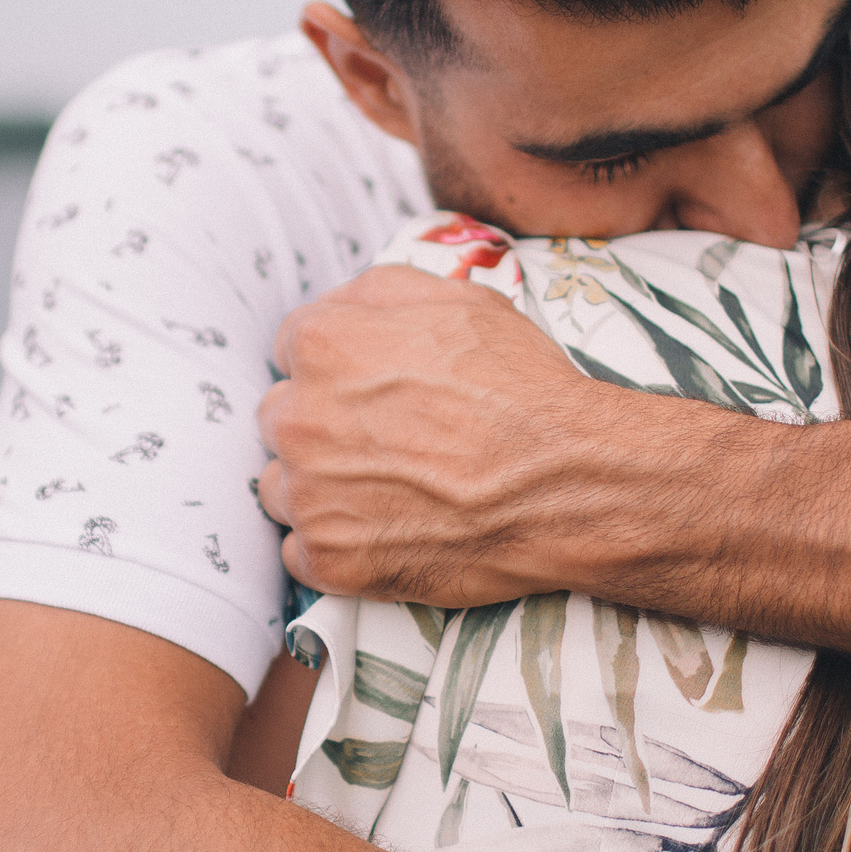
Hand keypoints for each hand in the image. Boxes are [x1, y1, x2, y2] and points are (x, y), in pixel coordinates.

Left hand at [255, 265, 647, 604]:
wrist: (569, 483)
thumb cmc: (523, 389)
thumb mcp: (461, 300)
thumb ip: (379, 292)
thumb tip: (340, 304)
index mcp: (323, 345)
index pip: (291, 349)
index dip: (335, 367)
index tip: (369, 387)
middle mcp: (300, 419)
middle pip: (281, 419)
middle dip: (321, 426)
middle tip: (384, 440)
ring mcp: (311, 495)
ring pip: (281, 487)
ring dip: (319, 488)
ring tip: (386, 489)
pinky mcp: (330, 558)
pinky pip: (298, 552)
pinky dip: (333, 546)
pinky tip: (383, 532)